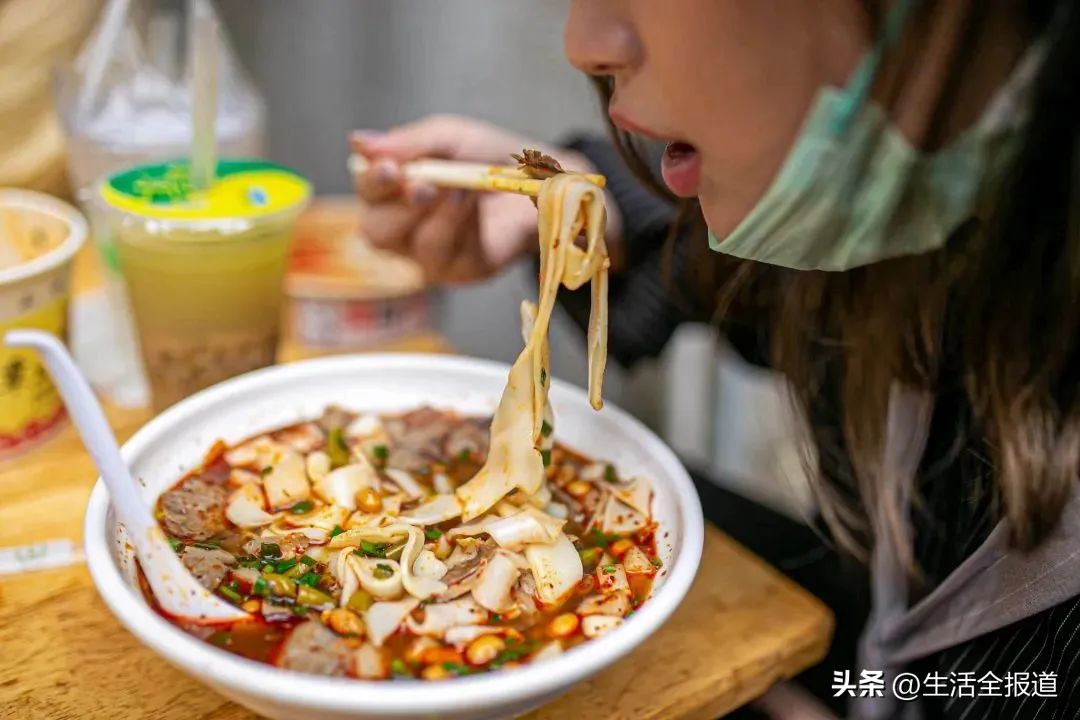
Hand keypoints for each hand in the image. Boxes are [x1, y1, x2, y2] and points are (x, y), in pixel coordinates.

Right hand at [350, 114, 601, 283]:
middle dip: (398, 208)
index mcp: (395, 191)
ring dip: (438, 215)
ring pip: (414, 247)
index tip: (389, 169)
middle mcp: (406, 228)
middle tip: (424, 187)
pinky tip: (475, 206)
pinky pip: (449, 256)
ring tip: (462, 189)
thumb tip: (358, 142)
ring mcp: (432, 254)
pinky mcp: (463, 270)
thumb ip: (408, 142)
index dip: (371, 183)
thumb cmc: (492, 157)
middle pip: (376, 231)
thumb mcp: (450, 137)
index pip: (367, 192)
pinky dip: (460, 226)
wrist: (546, 179)